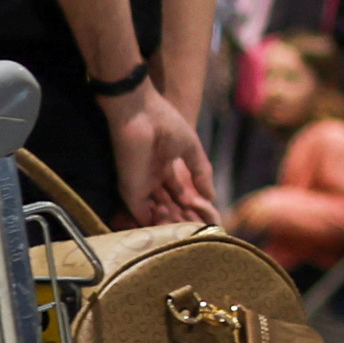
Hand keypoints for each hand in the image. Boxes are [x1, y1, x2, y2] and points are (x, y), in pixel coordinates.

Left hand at [110, 80, 217, 226]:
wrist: (140, 113)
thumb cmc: (164, 123)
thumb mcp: (191, 148)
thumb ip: (201, 172)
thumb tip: (212, 197)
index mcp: (165, 168)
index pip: (179, 194)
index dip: (193, 206)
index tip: (206, 217)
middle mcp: (153, 180)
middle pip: (169, 206)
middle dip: (184, 218)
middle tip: (199, 229)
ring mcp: (142, 186)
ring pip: (157, 214)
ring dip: (172, 223)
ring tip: (189, 229)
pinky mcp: (131, 191)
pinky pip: (143, 216)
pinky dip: (158, 224)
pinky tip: (175, 227)